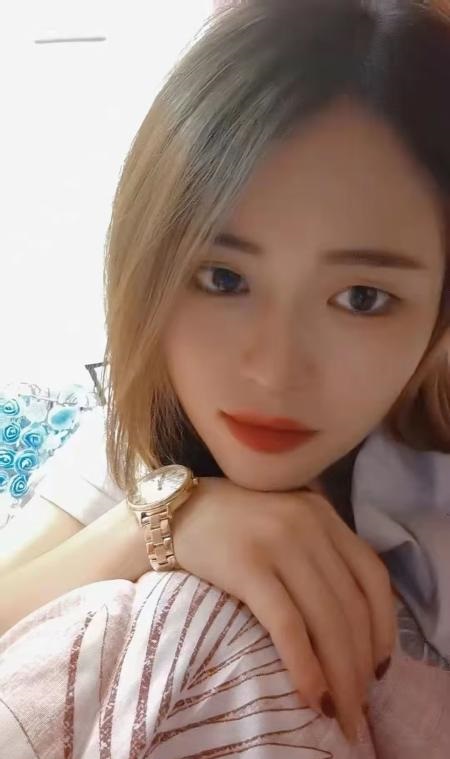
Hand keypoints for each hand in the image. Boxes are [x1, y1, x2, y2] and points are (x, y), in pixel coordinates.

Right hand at [172, 477, 396, 742]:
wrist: (173, 511)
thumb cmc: (232, 523)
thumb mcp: (287, 521)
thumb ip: (319, 550)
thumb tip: (353, 623)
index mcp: (323, 514)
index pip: (373, 575)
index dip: (385, 626)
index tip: (381, 667)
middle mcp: (308, 524)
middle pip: (352, 605)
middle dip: (361, 665)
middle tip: (359, 707)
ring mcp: (278, 542)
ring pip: (326, 619)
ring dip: (340, 675)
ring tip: (339, 711)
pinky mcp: (247, 565)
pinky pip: (287, 624)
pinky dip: (305, 664)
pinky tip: (310, 693)